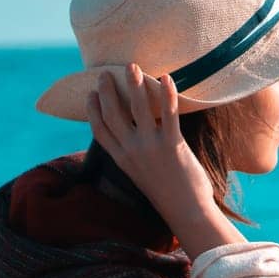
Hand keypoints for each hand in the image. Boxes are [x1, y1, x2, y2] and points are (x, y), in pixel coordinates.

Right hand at [86, 62, 212, 222]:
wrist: (187, 211)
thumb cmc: (168, 192)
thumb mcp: (141, 175)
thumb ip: (134, 155)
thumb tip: (135, 134)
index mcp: (122, 159)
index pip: (99, 130)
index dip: (92, 110)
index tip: (91, 94)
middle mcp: (132, 151)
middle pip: (113, 113)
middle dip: (107, 90)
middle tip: (106, 73)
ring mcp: (151, 147)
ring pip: (138, 107)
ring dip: (134, 84)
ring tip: (132, 66)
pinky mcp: (173, 145)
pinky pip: (169, 113)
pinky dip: (167, 93)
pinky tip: (166, 78)